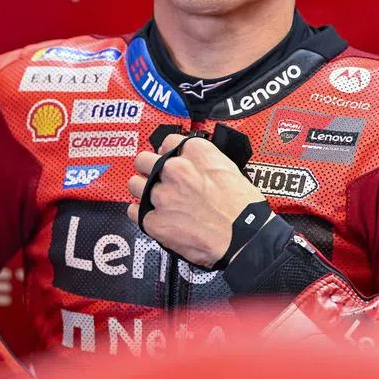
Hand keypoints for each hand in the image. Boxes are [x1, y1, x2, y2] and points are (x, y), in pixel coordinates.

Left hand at [126, 133, 265, 266]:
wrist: (244, 237)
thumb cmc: (244, 208)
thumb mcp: (229, 169)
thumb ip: (204, 162)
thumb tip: (193, 165)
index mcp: (195, 153)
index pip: (168, 141)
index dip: (169, 153)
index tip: (170, 160)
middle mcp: (174, 169)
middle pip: (143, 159)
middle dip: (148, 168)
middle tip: (156, 178)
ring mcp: (161, 195)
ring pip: (134, 185)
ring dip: (142, 190)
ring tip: (153, 199)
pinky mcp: (154, 220)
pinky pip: (134, 212)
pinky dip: (142, 214)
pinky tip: (153, 217)